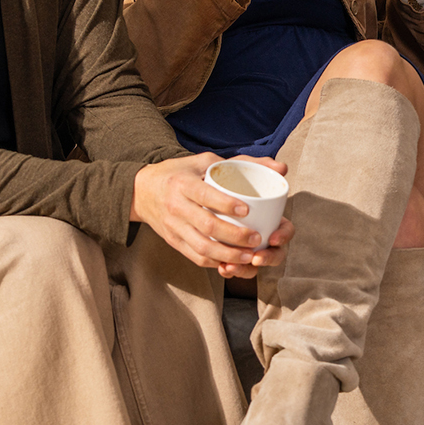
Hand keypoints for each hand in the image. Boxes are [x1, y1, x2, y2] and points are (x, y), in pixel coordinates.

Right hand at [131, 154, 292, 277]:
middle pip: (206, 226)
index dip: (225, 204)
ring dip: (227, 255)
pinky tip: (233, 263)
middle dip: (234, 236)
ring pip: (201, 247)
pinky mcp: (174, 242)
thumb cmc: (181, 173)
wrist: (142, 191)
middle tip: (257, 238)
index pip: (205, 196)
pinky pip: (196, 257)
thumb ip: (242, 162)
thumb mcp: (205, 161)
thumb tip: (280, 168)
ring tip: (250, 256)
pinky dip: (216, 262)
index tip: (247, 210)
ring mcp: (174, 228)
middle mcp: (177, 207)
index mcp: (183, 184)